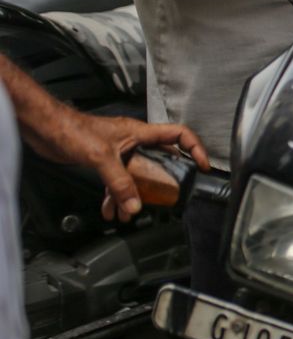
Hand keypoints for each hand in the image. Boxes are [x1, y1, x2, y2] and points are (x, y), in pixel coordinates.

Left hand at [24, 110, 207, 222]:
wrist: (44, 127)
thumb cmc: (71, 128)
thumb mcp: (102, 157)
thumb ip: (119, 182)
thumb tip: (134, 204)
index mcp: (140, 132)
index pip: (179, 135)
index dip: (194, 148)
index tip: (202, 165)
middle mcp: (133, 141)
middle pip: (161, 159)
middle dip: (163, 180)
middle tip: (168, 195)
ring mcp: (119, 151)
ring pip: (137, 174)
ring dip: (135, 194)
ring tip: (130, 211)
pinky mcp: (103, 161)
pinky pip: (117, 181)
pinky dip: (115, 196)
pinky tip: (110, 208)